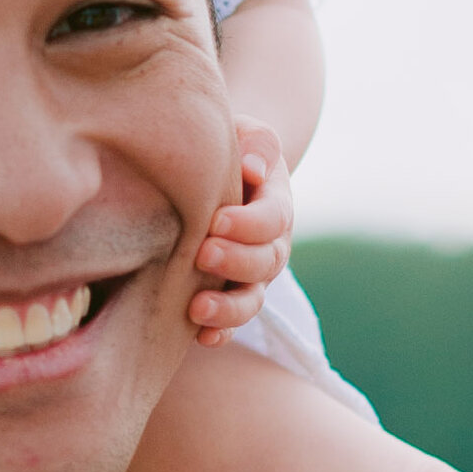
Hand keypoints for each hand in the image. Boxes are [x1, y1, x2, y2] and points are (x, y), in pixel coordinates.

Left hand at [188, 122, 293, 341]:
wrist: (211, 175)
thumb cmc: (224, 149)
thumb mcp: (242, 133)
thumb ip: (256, 142)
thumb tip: (253, 169)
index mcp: (275, 204)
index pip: (273, 218)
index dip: (249, 224)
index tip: (217, 220)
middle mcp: (269, 246)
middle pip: (265, 263)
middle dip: (236, 262)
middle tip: (203, 254)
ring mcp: (250, 277)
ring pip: (252, 300)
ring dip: (229, 308)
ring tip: (198, 308)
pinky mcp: (228, 297)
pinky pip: (231, 325)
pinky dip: (220, 334)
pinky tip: (201, 339)